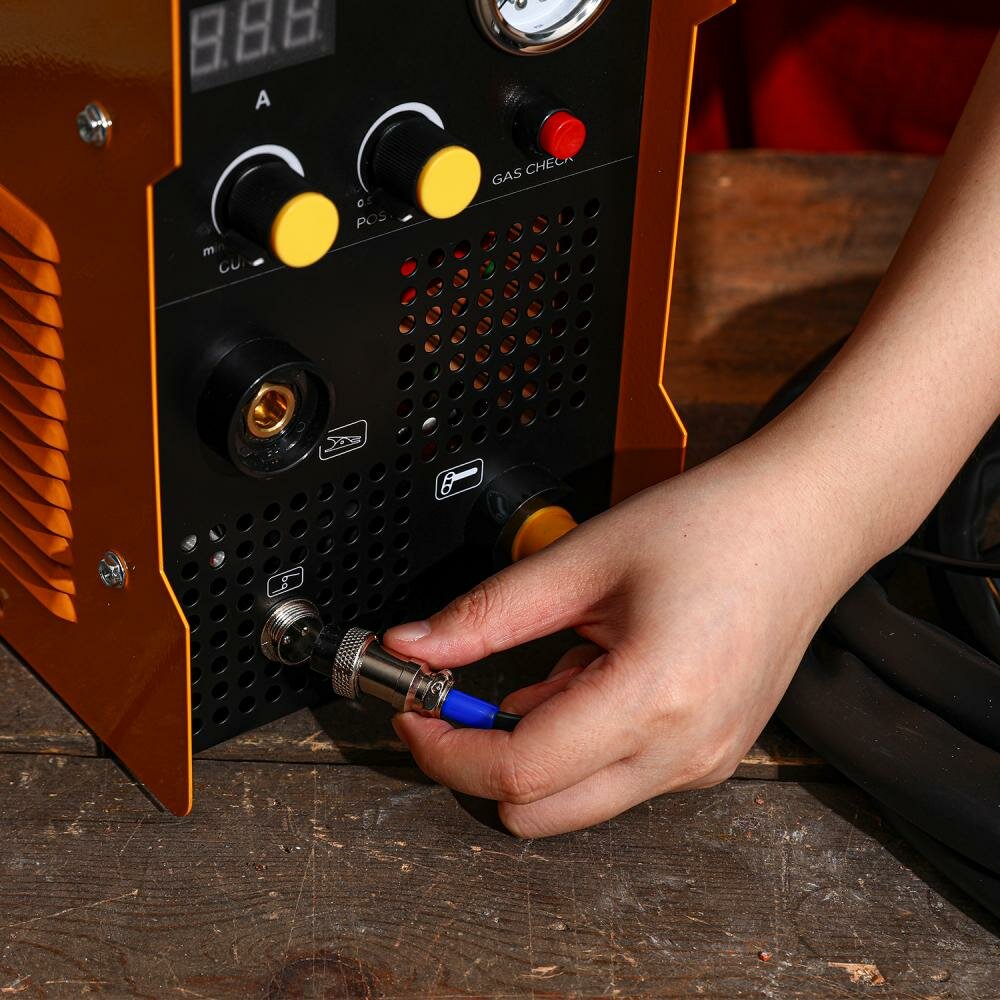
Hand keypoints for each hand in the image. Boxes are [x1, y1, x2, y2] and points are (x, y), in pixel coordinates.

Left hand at [385, 439, 869, 836]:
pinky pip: (616, 776)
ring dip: (535, 746)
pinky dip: (579, 740)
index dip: (446, 749)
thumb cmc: (714, 526)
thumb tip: (414, 644)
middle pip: (538, 811)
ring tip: (564, 657)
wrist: (804, 522)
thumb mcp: (585, 561)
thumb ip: (489, 613)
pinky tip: (597, 672)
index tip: (412, 714)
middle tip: (462, 692)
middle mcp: (684, 754)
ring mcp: (703, 764)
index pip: (517, 772)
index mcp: (654, 700)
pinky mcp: (710, 759)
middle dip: (481, 758)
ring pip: (574, 799)